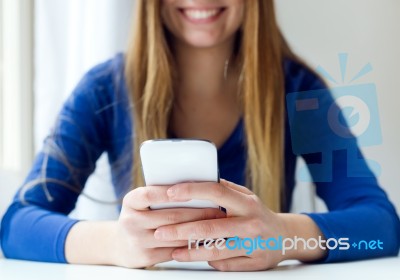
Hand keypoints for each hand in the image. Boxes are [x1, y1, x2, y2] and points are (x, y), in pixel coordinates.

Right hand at [113, 185, 225, 267]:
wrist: (119, 244)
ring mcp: (138, 241)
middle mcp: (131, 221)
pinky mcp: (147, 257)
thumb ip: (160, 194)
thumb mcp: (141, 202)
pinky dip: (192, 244)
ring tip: (216, 224)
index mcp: (131, 202)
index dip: (170, 192)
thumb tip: (195, 186)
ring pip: (176, 235)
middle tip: (218, 210)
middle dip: (198, 213)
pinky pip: (175, 250)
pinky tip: (205, 239)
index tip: (192, 190)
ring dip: (199, 230)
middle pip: (170, 217)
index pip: (150, 194)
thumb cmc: (139, 216)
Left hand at [154, 180, 325, 270]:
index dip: (192, 191)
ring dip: (190, 252)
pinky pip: (225, 264)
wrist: (285, 237)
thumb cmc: (257, 213)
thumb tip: (198, 178)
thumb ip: (224, 189)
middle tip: (160, 231)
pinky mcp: (254, 263)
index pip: (216, 192)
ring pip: (216, 250)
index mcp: (246, 202)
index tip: (171, 193)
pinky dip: (208, 261)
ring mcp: (254, 244)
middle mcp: (251, 222)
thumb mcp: (246, 196)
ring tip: (173, 251)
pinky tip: (194, 258)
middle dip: (181, 229)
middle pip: (210, 226)